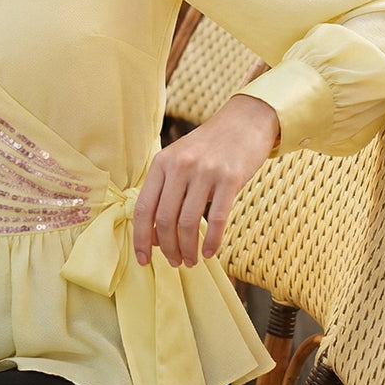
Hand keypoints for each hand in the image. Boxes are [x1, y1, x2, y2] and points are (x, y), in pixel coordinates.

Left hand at [132, 94, 279, 268]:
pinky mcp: (230, 178)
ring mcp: (204, 171)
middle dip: (167, 248)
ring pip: (188, 223)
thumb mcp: (179, 161)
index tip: (143, 261)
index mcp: (161, 163)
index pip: (143, 208)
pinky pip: (217, 218)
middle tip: (175, 263)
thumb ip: (165, 193)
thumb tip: (153, 236)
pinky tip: (211, 253)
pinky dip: (212, 241)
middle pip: (164, 220)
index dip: (141, 238)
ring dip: (188, 249)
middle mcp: (179, 166)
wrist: (244, 122)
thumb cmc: (209, 148)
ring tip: (192, 261)